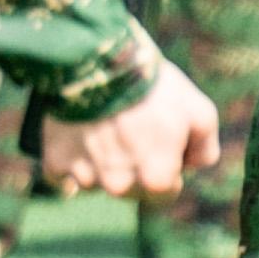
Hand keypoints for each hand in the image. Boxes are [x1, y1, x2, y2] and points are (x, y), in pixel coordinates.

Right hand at [39, 58, 223, 199]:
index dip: (167, 171)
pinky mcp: (54, 163)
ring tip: (108, 125)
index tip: (163, 146)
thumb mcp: (201, 112)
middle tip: (135, 130)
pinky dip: (73, 158)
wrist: (98, 62)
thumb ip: (204, 149)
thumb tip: (189, 168)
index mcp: (155, 179)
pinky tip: (81, 132)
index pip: (163, 195)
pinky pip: (65, 174)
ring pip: (98, 181)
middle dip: (136, 168)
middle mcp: (118, 186)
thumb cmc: (155, 88)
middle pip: (131, 189)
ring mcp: (84, 176)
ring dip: (104, 162)